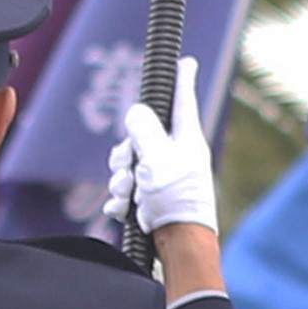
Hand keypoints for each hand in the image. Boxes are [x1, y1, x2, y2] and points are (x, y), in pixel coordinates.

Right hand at [107, 57, 218, 239]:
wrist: (179, 246)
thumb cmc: (175, 198)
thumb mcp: (156, 155)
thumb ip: (142, 127)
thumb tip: (135, 113)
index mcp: (186, 138)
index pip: (183, 100)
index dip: (182, 79)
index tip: (187, 62)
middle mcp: (176, 155)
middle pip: (141, 136)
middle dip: (124, 154)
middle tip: (128, 169)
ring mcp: (164, 178)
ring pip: (128, 165)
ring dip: (120, 180)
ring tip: (128, 195)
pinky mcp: (153, 200)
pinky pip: (127, 190)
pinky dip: (121, 199)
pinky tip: (123, 210)